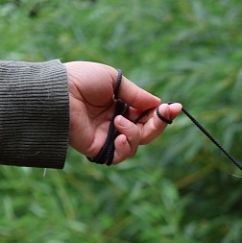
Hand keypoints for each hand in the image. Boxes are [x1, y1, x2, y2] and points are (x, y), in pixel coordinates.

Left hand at [65, 61, 180, 164]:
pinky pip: (121, 155)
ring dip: (135, 133)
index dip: (162, 113)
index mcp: (119, 105)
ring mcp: (108, 136)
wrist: (58, 92)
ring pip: (137, 143)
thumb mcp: (114, 81)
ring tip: (119, 121)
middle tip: (161, 115)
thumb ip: (137, 95)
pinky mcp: (99, 149)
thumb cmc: (81, 80)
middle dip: (157, 125)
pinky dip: (125, 146)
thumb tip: (158, 104)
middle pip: (147, 132)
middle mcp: (115, 122)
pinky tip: (119, 135)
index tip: (175, 107)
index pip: (147, 115)